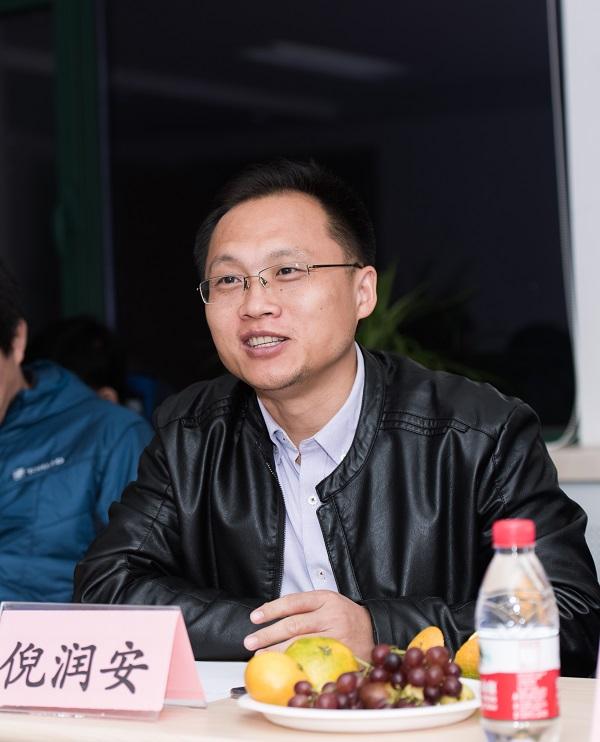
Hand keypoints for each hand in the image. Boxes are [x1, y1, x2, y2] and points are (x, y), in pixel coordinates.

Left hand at [243, 590, 373, 660]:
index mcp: (325, 598)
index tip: (254, 618)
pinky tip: (284, 667)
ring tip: (261, 656)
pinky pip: (314, 660)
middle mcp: (331, 614)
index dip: (272, 610)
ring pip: (300, 644)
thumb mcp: (328, 603)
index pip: (293, 602)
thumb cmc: (345, 617)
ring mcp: (337, 635)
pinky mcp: (341, 654)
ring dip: (277, 651)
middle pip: (293, 624)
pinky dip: (296, 664)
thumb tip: (269, 615)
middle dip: (268, 634)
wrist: (375, 628)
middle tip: (250, 642)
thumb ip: (304, 607)